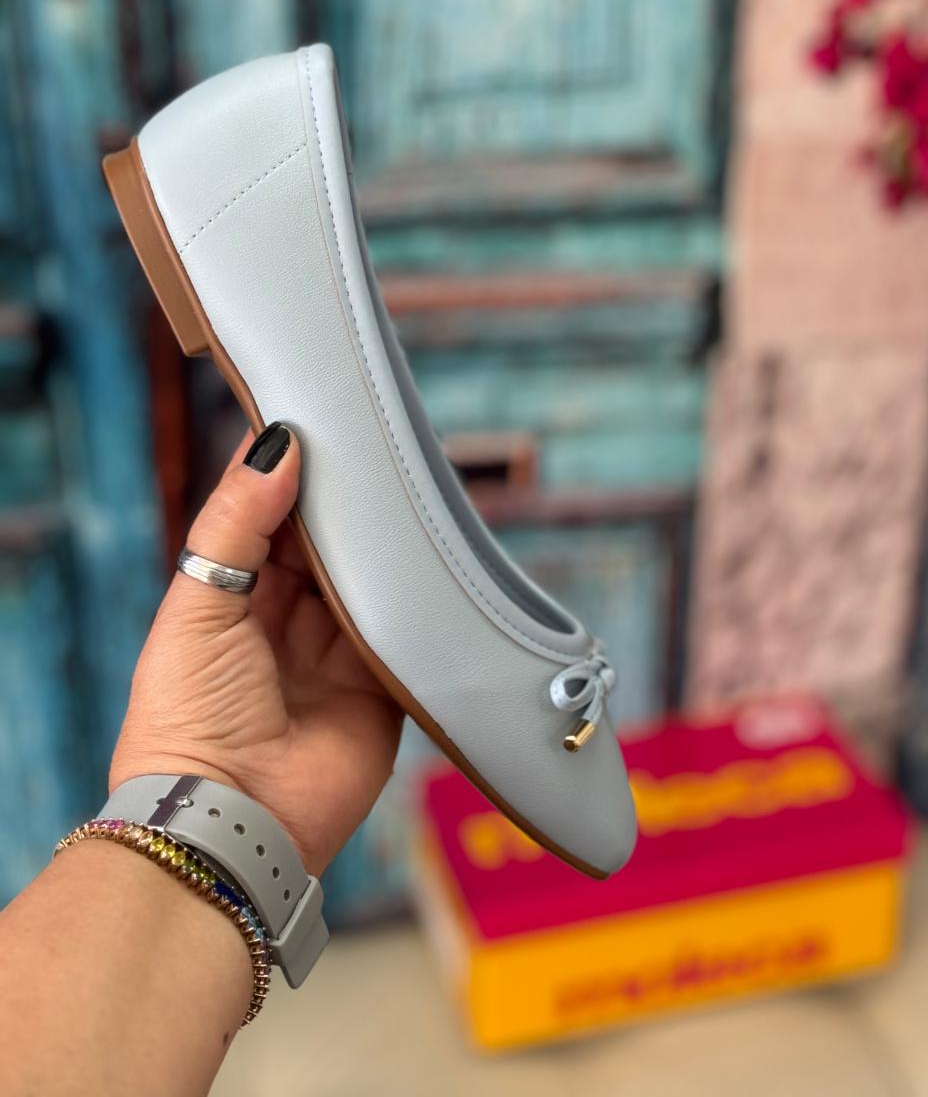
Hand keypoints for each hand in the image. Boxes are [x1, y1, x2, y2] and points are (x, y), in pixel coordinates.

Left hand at [110, 423, 402, 874]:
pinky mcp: (382, 683)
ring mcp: (337, 652)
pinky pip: (406, 625)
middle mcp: (286, 621)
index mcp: (231, 599)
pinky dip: (414, 593)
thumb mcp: (198, 605)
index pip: (266, 520)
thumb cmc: (189, 716)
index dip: (289, 474)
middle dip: (344, 502)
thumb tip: (276, 444)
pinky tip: (428, 548)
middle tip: (372, 443)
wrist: (232, 819)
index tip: (315, 419)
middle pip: (324, 544)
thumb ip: (237, 523)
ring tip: (405, 484)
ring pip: (367, 578)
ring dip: (381, 542)